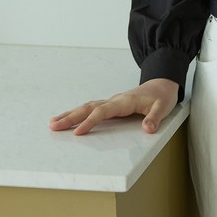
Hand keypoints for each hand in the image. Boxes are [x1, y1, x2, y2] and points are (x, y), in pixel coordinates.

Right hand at [49, 78, 179, 135]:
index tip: (78, 133)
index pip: (103, 111)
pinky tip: (68, 119)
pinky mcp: (112, 104)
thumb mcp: (163, 107)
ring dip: (70, 114)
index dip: (91, 122)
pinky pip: (91, 108)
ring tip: (53, 123)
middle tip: (53, 126)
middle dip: (70, 117)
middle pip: (89, 108)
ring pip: (87, 107)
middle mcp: (115, 100)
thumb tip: (147, 129)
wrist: (162, 83)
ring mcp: (112, 102)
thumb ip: (155, 118)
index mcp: (125, 101)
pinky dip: (78, 113)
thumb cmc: (162, 96)